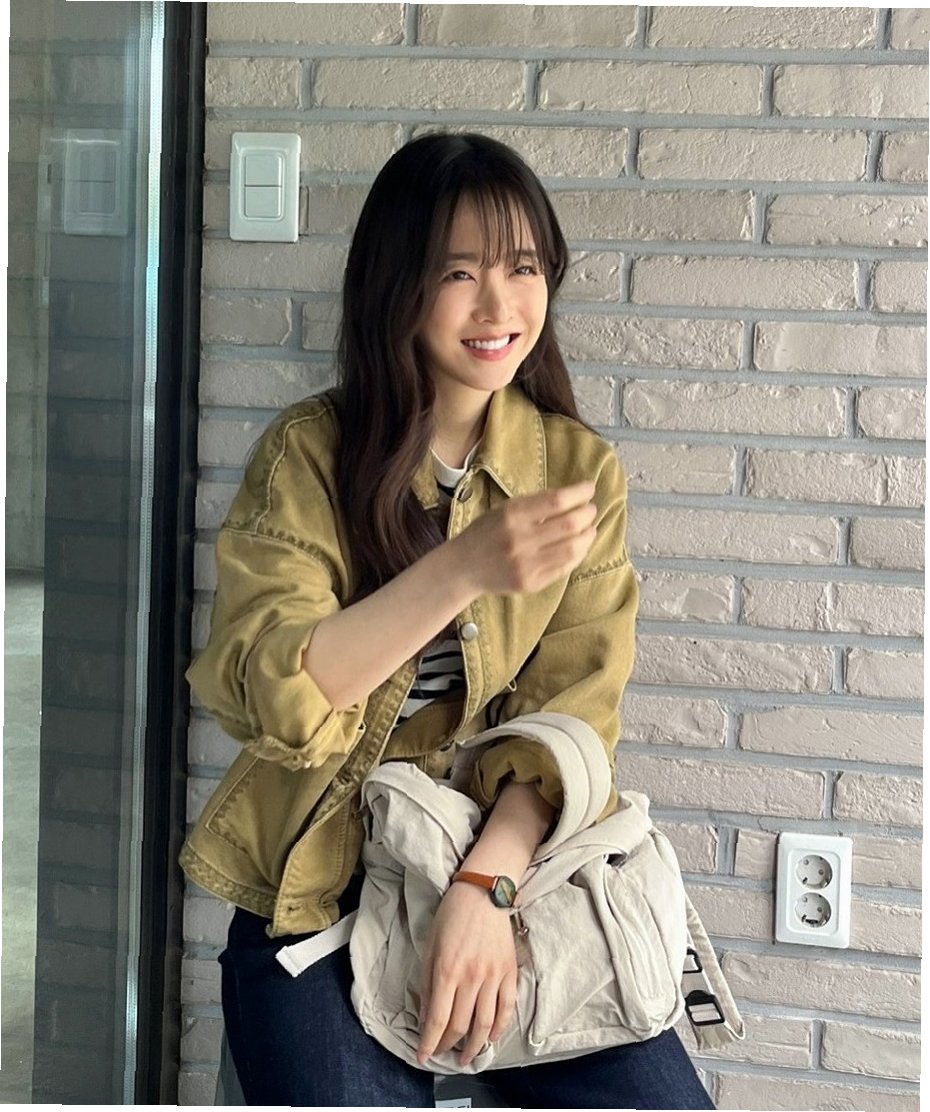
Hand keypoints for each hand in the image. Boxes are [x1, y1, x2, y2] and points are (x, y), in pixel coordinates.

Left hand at [417, 881, 517, 1067]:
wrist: (482, 893)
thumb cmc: (451, 917)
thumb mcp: (430, 948)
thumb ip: (428, 985)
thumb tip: (427, 1018)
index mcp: (447, 970)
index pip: (438, 1020)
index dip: (429, 1043)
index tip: (422, 1056)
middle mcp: (471, 977)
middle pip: (460, 1026)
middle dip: (448, 1047)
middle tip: (443, 1055)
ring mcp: (493, 976)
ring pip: (485, 1024)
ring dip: (474, 1047)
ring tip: (466, 1058)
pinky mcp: (509, 972)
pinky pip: (506, 1008)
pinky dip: (499, 1028)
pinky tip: (490, 1039)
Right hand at [451, 480, 597, 596]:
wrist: (464, 567)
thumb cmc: (486, 532)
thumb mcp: (505, 510)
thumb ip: (536, 505)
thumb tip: (574, 498)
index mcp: (512, 515)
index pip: (556, 501)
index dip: (579, 494)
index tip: (589, 489)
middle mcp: (520, 540)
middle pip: (570, 524)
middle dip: (587, 514)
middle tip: (591, 510)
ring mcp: (526, 565)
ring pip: (573, 548)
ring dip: (587, 535)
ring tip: (589, 528)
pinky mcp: (532, 583)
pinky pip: (565, 567)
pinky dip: (578, 554)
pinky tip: (579, 546)